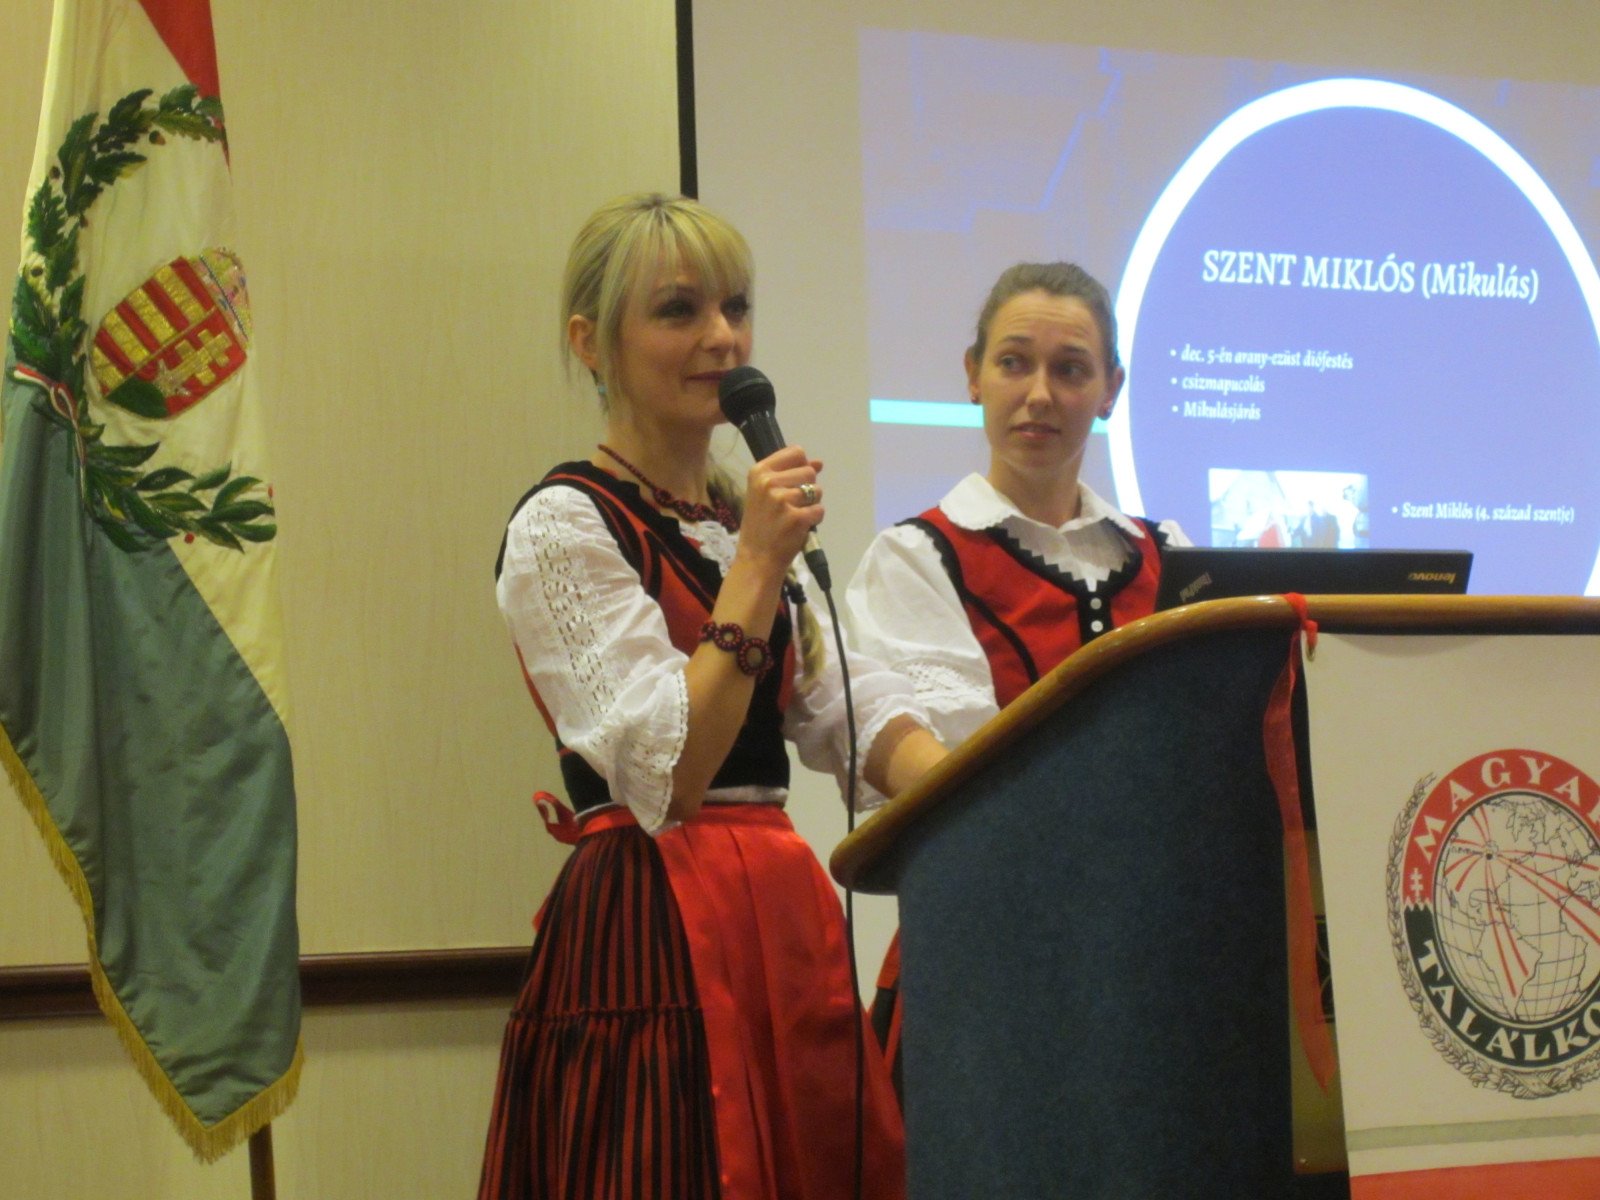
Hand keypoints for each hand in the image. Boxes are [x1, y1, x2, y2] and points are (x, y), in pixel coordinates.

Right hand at [736, 446, 822, 574]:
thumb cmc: (761, 525)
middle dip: (808, 488)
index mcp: (759, 472)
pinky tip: (799, 527)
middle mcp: (769, 482)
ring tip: (794, 516)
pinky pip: (820, 510)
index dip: (802, 466)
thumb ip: (790, 474)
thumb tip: (819, 462)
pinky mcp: (796, 517)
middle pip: (809, 471)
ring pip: (817, 490)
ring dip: (812, 504)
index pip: (796, 453)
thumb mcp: (766, 494)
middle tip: (792, 505)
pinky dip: (815, 519)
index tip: (794, 482)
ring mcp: (782, 500)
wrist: (756, 559)